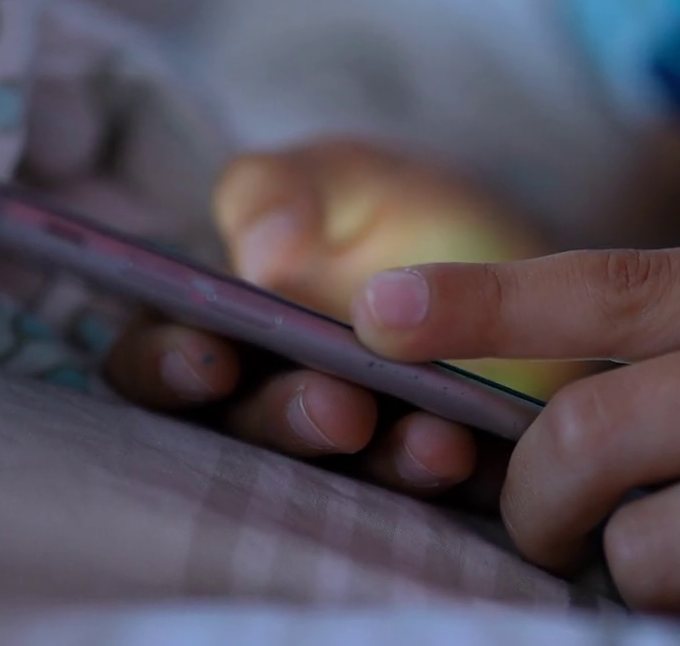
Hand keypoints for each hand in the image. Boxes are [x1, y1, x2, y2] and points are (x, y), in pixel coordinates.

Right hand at [104, 140, 583, 495]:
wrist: (521, 252)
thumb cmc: (399, 210)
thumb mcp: (340, 177)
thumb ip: (278, 191)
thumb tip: (260, 254)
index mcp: (225, 331)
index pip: (158, 363)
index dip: (166, 368)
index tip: (208, 357)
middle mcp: (274, 405)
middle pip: (243, 435)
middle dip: (282, 420)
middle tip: (332, 404)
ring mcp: (352, 456)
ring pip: (335, 483)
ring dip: (374, 462)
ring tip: (428, 437)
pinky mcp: (432, 482)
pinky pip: (428, 503)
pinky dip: (444, 480)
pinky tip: (470, 449)